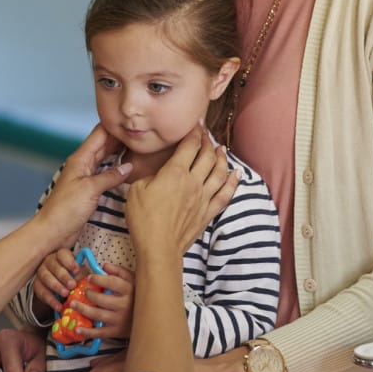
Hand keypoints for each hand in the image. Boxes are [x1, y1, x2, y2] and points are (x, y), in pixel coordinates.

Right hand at [33, 248, 80, 312]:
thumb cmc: (74, 276)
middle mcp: (49, 261)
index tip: (76, 270)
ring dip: (56, 286)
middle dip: (63, 276)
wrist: (65, 288)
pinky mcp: (37, 285)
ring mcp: (41, 273)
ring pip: (45, 278)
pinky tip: (59, 306)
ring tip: (66, 294)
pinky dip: (50, 300)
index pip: (62, 254)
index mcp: (61, 255)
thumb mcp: (80, 273)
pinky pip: (41, 292)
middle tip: (72, 285)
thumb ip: (81, 274)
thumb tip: (80, 279)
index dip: (69, 262)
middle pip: (54, 266)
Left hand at [35, 125, 130, 247]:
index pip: (100, 134)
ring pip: (105, 157)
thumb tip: (128, 167)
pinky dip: (116, 168)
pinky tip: (127, 167)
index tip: (132, 122)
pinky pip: (105, 172)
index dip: (115, 126)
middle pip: (104, 144)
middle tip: (141, 133)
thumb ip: (110, 177)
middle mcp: (83, 164)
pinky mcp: (90, 188)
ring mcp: (87, 176)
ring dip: (119, 151)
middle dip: (120, 137)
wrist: (53, 231)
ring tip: (138, 145)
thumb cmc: (65, 210)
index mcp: (80, 158)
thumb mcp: (90, 190)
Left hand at [72, 264, 134, 338]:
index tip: (89, 278)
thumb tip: (104, 266)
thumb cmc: (139, 297)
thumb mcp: (134, 281)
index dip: (98, 279)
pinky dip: (88, 332)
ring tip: (73, 304)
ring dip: (83, 309)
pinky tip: (78, 329)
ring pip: (98, 314)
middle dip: (88, 294)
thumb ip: (120, 271)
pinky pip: (100, 332)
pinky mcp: (117, 331)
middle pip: (101, 299)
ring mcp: (120, 319)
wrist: (152, 318)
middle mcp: (124, 305)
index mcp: (129, 290)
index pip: (111, 282)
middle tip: (83, 291)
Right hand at [126, 124, 239, 258]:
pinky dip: (233, 182)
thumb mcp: (136, 189)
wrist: (159, 248)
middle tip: (205, 135)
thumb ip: (147, 175)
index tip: (196, 124)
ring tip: (220, 149)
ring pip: (219, 172)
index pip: (190, 145)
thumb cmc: (144, 219)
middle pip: (207, 155)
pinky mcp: (208, 212)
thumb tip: (154, 172)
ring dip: (221, 158)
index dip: (194, 131)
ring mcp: (203, 197)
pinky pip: (226, 194)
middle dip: (207, 142)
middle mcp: (194, 182)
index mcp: (175, 172)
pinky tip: (236, 174)